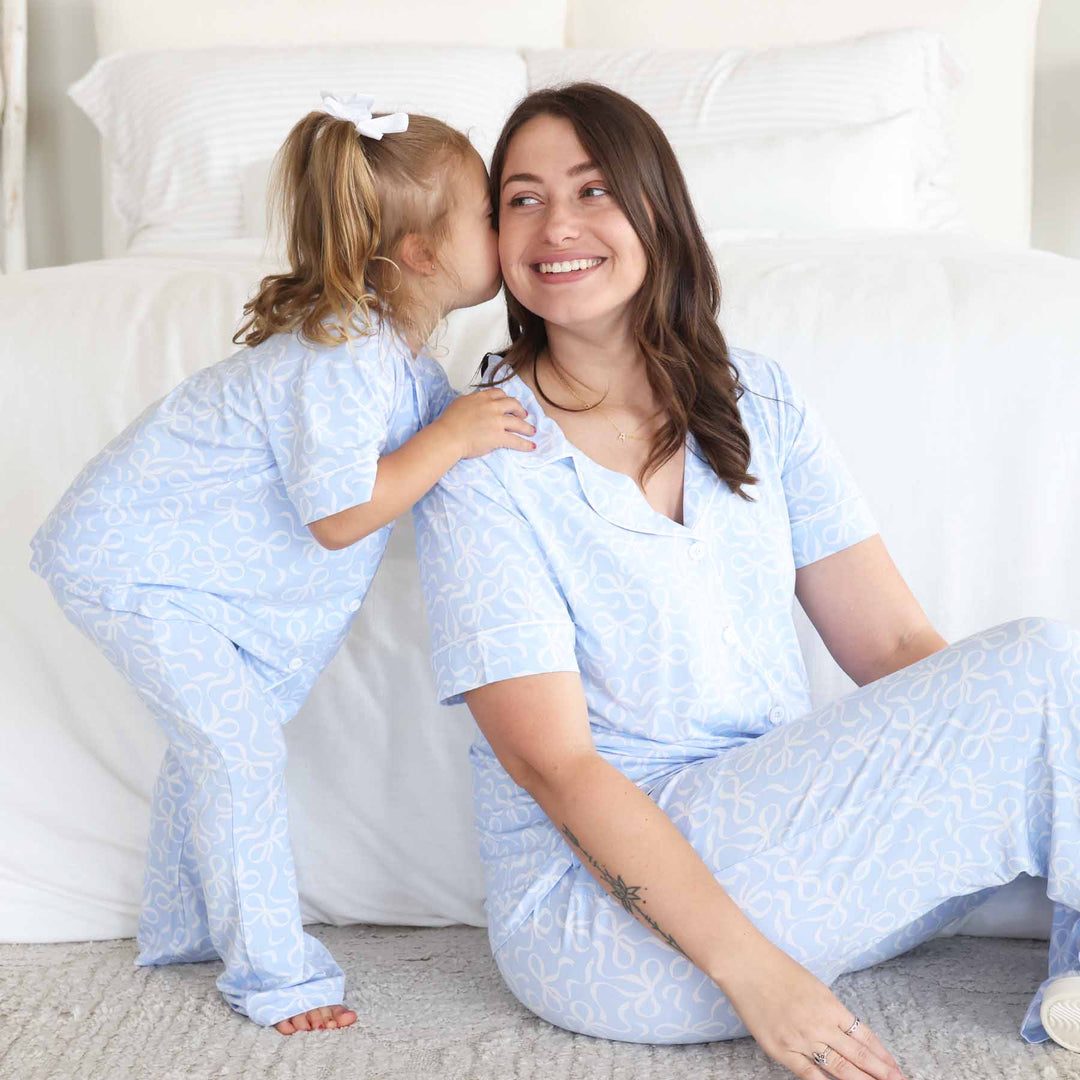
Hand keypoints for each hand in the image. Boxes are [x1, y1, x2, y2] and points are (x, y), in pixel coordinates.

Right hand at [435, 387, 535, 459]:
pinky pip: (516, 440)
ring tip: (531, 431)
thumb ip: (472, 402)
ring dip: (527, 427)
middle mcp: (492, 407)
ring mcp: (496, 422)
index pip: (499, 393)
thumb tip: (475, 404)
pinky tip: (531, 446)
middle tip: (523, 415)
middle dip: (520, 410)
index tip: (509, 404)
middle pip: (513, 404)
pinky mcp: (498, 437)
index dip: (506, 399)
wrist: (448, 436)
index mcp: (482, 398)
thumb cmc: (448, 422)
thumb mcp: (459, 403)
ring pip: (518, 423)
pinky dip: (525, 444)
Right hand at [722, 939, 909, 1079]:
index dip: (882, 1055)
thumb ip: (829, 1011)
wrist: (745, 964)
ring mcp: (801, 1039)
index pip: (864, 1036)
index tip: (896, 1068)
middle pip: (858, 1057)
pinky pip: (808, 1075)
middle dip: (881, 1074)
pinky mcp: (781, 1050)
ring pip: (839, 1069)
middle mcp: (820, 1025)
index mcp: (830, 1005)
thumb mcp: (813, 985)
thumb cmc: (776, 968)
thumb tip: (845, 1033)